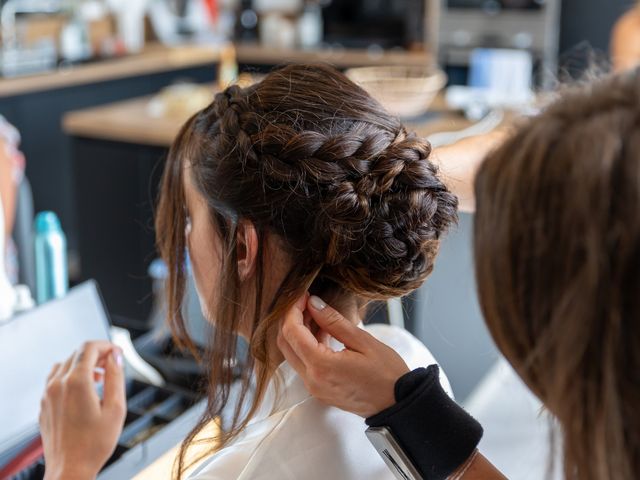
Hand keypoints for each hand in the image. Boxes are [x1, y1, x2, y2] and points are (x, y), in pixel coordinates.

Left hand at [39, 341, 126, 479]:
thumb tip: (116, 356)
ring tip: (100, 378)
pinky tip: (84, 390)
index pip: (89, 348)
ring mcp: (47, 394)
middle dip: (98, 354)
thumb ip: (116, 376)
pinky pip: (55, 379)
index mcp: (77, 382)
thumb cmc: (95, 444)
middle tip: (114, 364)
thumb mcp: (116, 408)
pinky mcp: (44, 405)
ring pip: (65, 364)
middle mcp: (58, 384)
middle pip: (77, 354)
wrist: (70, 470)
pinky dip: (70, 376)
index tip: (118, 352)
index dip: (107, 345)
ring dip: (84, 364)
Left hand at [277, 294, 409, 417]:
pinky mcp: (319, 391)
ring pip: (292, 354)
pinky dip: (306, 346)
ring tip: (317, 314)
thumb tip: (313, 303)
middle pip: (285, 344)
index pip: (292, 332)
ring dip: (298, 333)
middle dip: (291, 319)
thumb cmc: (387, 373)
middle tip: (306, 302)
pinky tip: (322, 333)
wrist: (398, 403)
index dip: (293, 310)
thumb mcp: (363, 341)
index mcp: (321, 366)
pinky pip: (303, 364)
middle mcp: (312, 380)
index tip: (303, 295)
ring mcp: (314, 388)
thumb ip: (333, 321)